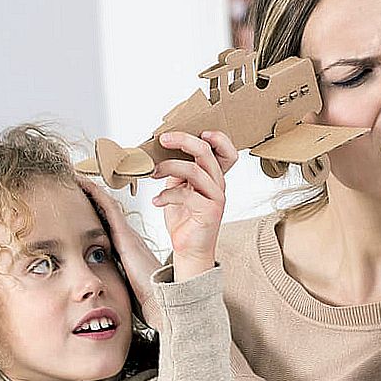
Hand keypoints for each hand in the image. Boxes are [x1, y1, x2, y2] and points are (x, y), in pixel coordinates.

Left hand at [78, 176, 162, 325]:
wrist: (160, 299)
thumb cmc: (145, 295)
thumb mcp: (126, 282)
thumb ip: (115, 277)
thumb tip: (98, 283)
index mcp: (126, 247)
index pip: (108, 220)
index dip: (94, 205)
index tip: (80, 195)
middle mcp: (127, 236)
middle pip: (108, 208)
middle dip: (93, 193)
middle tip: (77, 179)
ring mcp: (127, 234)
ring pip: (108, 204)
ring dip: (93, 189)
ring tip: (77, 176)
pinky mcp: (124, 235)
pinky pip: (109, 208)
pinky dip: (97, 194)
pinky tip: (85, 184)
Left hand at [150, 131, 237, 280]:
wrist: (189, 249)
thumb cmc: (185, 219)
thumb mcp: (180, 189)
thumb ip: (179, 172)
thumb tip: (163, 153)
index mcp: (214, 177)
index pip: (227, 152)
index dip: (218, 138)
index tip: (198, 131)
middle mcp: (219, 185)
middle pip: (207, 153)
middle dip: (184, 141)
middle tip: (164, 139)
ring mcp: (216, 198)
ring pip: (195, 170)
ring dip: (168, 167)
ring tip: (153, 173)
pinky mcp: (209, 211)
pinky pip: (186, 194)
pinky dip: (166, 195)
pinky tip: (157, 201)